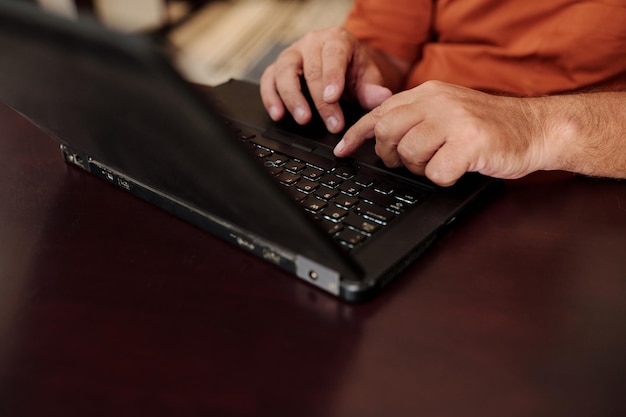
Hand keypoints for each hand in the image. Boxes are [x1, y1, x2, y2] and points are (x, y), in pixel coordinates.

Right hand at [260, 26, 392, 132]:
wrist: (341, 66)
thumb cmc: (353, 70)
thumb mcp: (368, 77)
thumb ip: (373, 89)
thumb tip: (382, 98)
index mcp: (336, 40)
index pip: (333, 55)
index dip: (332, 77)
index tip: (333, 97)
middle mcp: (311, 43)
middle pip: (310, 69)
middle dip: (320, 100)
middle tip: (331, 124)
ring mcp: (292, 54)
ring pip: (284, 71)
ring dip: (291, 98)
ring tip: (303, 119)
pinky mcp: (277, 68)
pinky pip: (268, 80)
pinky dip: (270, 98)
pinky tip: (278, 114)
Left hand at [334, 80, 551, 185]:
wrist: (538, 129)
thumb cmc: (490, 128)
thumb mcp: (449, 113)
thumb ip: (417, 118)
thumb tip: (378, 136)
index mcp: (429, 93)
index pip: (380, 111)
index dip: (357, 133)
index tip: (342, 150)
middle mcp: (439, 101)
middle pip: (387, 132)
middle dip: (391, 155)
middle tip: (407, 162)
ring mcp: (455, 120)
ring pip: (409, 153)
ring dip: (420, 168)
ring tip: (441, 162)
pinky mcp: (470, 142)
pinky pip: (436, 172)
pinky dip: (444, 178)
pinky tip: (459, 168)